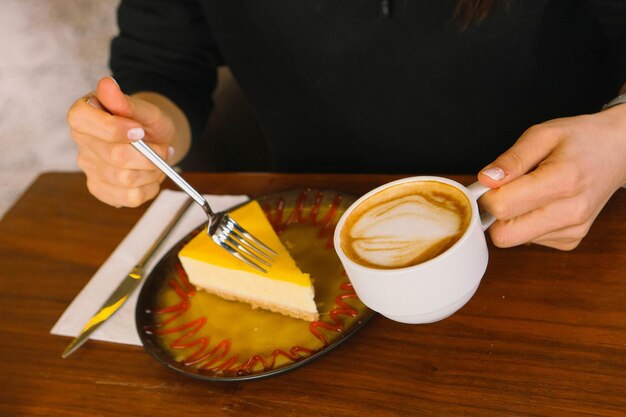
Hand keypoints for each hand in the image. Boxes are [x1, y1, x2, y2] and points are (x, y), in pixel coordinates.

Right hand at [67, 76, 176, 206]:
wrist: (155, 142)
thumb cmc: (146, 123)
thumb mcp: (144, 109)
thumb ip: (126, 102)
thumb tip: (107, 84)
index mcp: (83, 115)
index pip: (83, 120)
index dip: (114, 128)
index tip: (139, 130)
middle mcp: (82, 143)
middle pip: (115, 156)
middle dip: (149, 154)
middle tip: (164, 149)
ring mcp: (90, 169)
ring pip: (126, 179)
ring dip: (153, 171)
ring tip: (158, 161)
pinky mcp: (101, 190)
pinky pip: (130, 197)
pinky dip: (150, 187)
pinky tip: (150, 175)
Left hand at [477, 106, 625, 249]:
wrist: (618, 150)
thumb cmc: (580, 139)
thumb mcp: (542, 134)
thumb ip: (511, 159)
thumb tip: (485, 180)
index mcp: (562, 181)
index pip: (502, 207)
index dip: (486, 195)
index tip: (490, 182)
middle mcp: (571, 212)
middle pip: (504, 236)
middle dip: (494, 214)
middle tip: (503, 191)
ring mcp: (573, 230)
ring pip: (514, 240)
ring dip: (512, 218)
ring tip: (531, 192)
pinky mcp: (571, 240)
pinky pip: (530, 240)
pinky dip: (527, 223)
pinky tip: (543, 203)